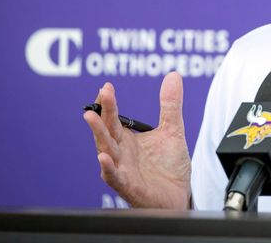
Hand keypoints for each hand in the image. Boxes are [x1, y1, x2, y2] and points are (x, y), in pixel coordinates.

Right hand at [83, 72, 191, 208]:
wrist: (179, 196)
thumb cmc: (169, 166)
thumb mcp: (173, 130)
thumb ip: (170, 105)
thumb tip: (173, 75)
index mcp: (127, 139)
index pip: (113, 118)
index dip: (109, 103)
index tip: (106, 86)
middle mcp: (120, 153)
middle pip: (107, 131)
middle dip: (102, 114)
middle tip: (101, 95)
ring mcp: (122, 170)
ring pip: (106, 151)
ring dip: (98, 135)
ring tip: (91, 117)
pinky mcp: (128, 187)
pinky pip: (115, 177)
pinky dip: (108, 168)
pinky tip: (103, 157)